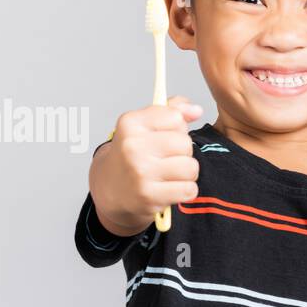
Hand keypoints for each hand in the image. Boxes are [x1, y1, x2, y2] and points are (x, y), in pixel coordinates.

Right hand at [89, 96, 202, 236]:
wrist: (110, 188)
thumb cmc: (131, 154)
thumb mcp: (144, 125)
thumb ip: (172, 110)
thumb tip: (196, 110)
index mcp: (131, 123)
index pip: (176, 117)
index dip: (176, 128)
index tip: (163, 136)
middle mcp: (132, 147)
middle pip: (185, 144)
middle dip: (183, 152)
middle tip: (166, 159)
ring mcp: (140, 172)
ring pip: (190, 167)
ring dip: (186, 173)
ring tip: (170, 174)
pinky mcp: (148, 196)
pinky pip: (188, 190)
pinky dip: (184, 191)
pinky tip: (170, 188)